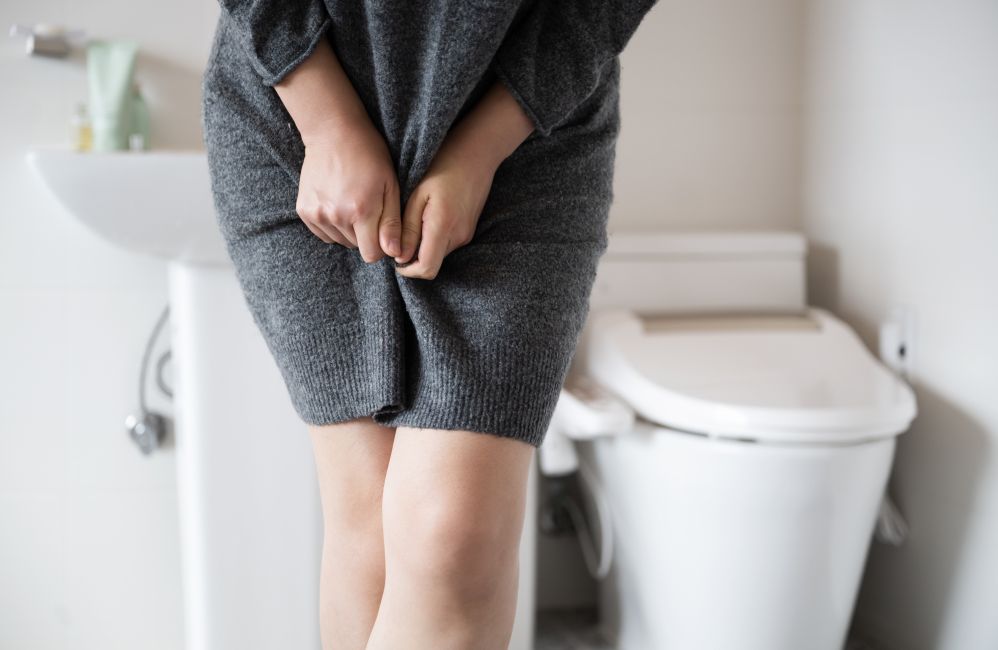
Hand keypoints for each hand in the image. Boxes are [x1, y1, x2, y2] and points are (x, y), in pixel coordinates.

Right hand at [297, 124, 401, 260]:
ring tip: (351, 203)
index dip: (381, 246)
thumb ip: (392, 222)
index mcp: (361, 211)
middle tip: (367, 207)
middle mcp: (336, 215)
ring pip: (339, 241)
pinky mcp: (303, 210)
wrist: (333, 133)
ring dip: (348, 230)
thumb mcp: (390, 185)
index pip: (371, 254)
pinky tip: (337, 204)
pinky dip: (332, 226)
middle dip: (365, 235)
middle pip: (356, 247)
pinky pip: (323, 234)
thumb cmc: (369, 156)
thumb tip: (394, 253)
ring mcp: (317, 213)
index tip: (383, 230)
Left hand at [391, 134, 496, 278]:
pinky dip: (433, 240)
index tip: (395, 260)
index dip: (408, 270)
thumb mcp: (417, 195)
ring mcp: (466, 235)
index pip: (427, 268)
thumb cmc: (442, 167)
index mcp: (443, 226)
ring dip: (423, 247)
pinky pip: (447, 245)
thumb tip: (399, 257)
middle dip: (413, 258)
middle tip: (399, 237)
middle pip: (432, 264)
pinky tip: (426, 218)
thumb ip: (408, 228)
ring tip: (413, 222)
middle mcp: (458, 236)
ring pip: (438, 255)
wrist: (475, 155)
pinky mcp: (468, 231)